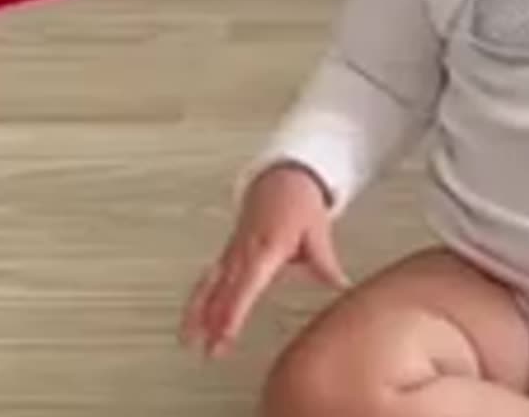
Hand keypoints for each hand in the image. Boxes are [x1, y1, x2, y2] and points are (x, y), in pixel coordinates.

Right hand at [180, 164, 349, 357]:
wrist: (281, 178)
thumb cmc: (297, 201)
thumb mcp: (317, 231)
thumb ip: (325, 263)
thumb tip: (341, 286)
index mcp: (265, 247)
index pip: (246, 285)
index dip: (234, 312)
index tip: (226, 334)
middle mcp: (243, 251)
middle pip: (223, 291)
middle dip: (214, 322)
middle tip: (210, 350)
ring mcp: (232, 252)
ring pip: (208, 285)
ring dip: (197, 313)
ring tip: (188, 340)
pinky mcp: (228, 254)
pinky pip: (208, 279)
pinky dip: (198, 300)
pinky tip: (193, 320)